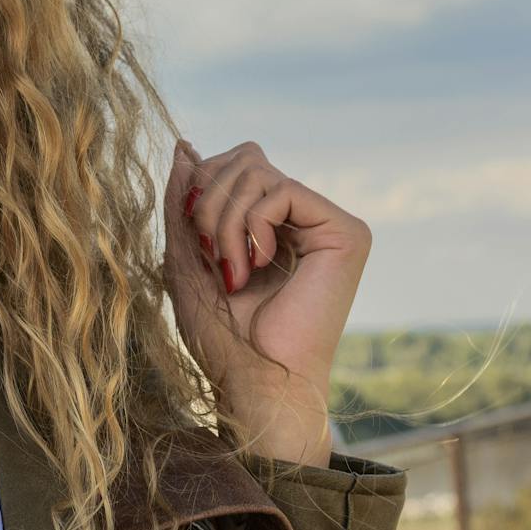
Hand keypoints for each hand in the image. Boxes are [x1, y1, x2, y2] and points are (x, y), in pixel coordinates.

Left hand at [165, 138, 371, 465]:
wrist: (256, 384)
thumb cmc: (223, 337)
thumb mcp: (186, 257)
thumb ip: (184, 202)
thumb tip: (184, 145)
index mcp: (274, 223)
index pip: (236, 164)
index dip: (202, 187)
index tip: (193, 240)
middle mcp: (306, 218)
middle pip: (245, 157)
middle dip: (209, 200)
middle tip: (209, 255)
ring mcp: (329, 223)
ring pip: (257, 170)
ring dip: (225, 220)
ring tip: (231, 270)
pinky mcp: (346, 232)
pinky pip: (280, 190)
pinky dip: (251, 225)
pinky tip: (257, 266)